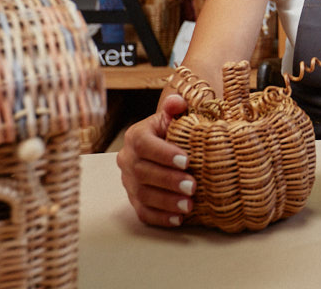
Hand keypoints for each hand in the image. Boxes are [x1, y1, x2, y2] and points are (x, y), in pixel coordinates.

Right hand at [117, 93, 196, 226]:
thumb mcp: (175, 117)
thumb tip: (177, 102)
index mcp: (136, 136)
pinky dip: (161, 218)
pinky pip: (143, 213)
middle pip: (143, 172)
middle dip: (169, 181)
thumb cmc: (174, 131)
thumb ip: (176, 107)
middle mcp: (127, 159)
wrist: (166, 145)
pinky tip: (179, 219)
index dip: (164, 154)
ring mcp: (129, 182)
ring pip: (143, 195)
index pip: (144, 145)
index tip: (187, 161)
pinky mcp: (134, 200)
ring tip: (189, 205)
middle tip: (193, 186)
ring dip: (166, 202)